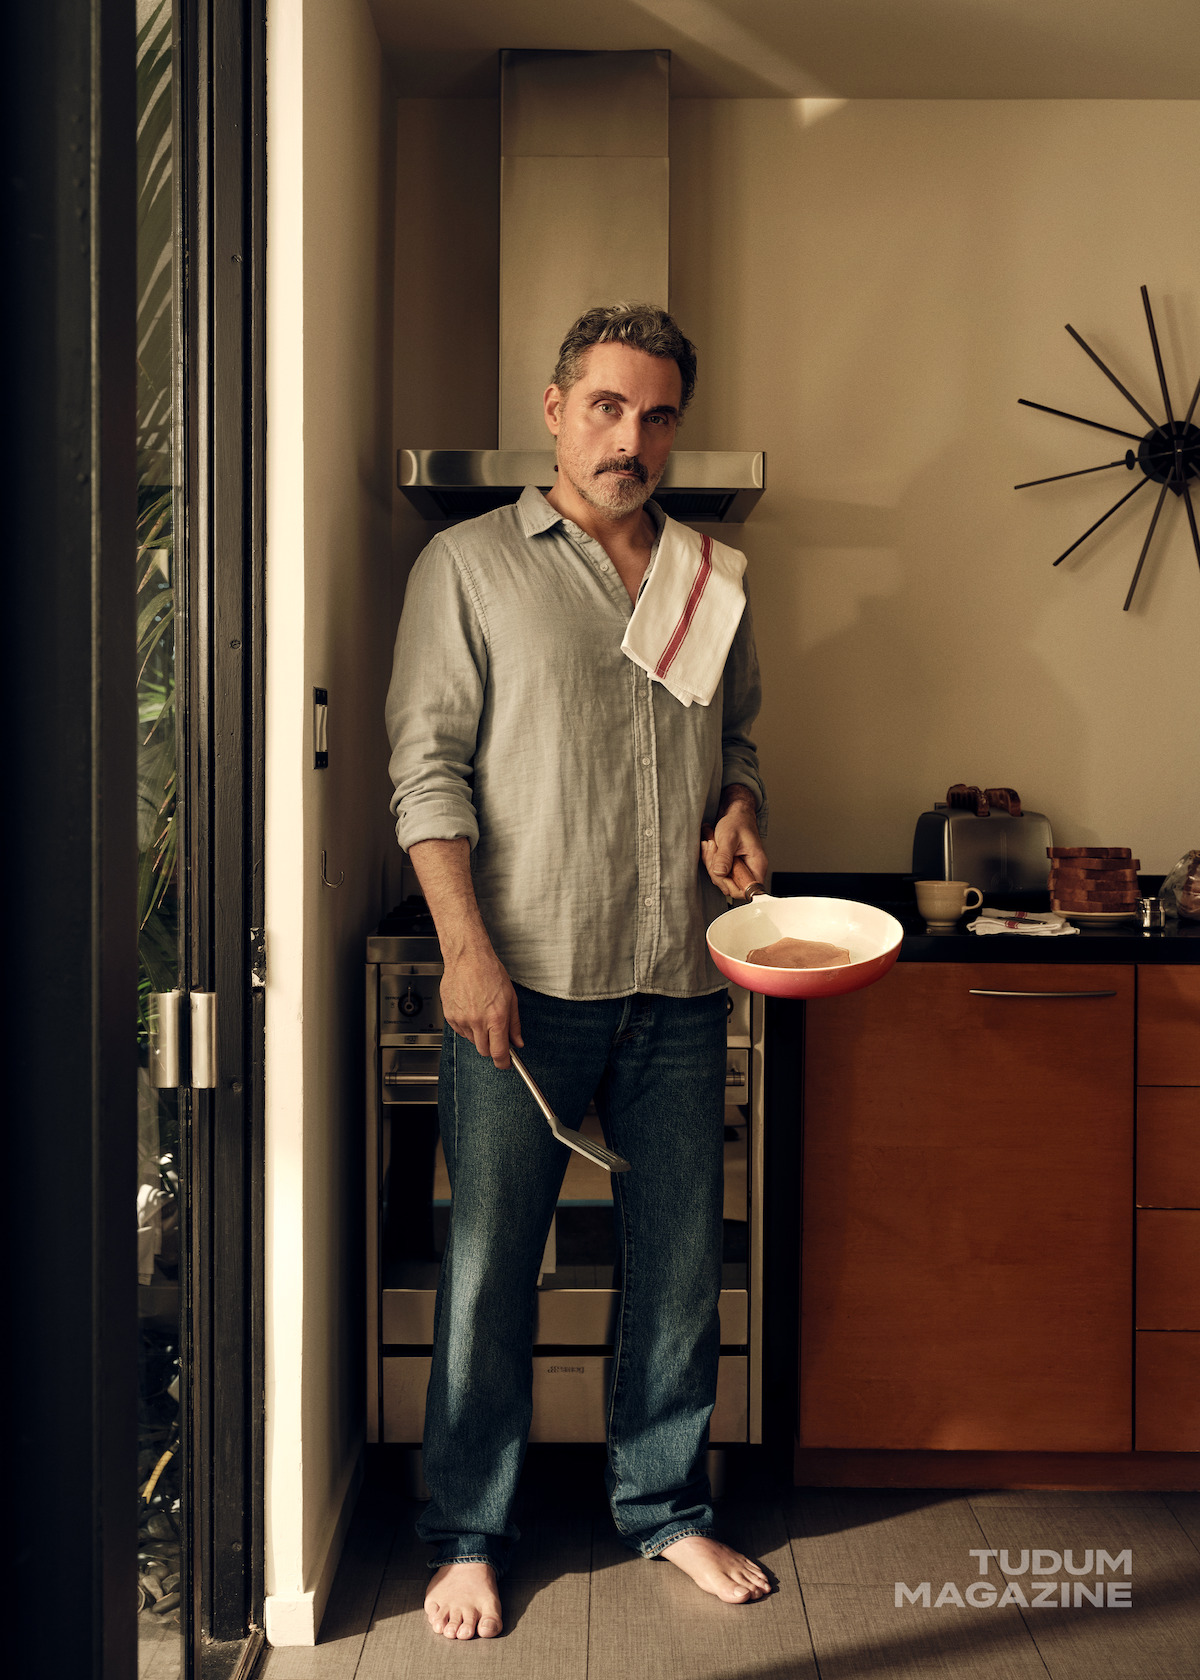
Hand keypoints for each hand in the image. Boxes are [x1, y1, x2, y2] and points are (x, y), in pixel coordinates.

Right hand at [439, 944, 522, 1067]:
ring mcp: (461, 1020)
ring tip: (482, 1014)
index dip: (504, 1062)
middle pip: (484, 1051)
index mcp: (496, 1018)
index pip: (499, 1053)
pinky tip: (471, 1011)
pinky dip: (467, 1027)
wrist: (468, 958)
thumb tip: (517, 1041)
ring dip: (479, 1035)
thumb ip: (514, 1024)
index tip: (506, 1063)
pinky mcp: (449, 1016)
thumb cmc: (489, 972)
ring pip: (472, 1041)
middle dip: (492, 1048)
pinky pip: (460, 1031)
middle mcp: (477, 1022)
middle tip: (496, 1034)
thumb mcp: (511, 998)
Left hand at [701, 785, 768, 899]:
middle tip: (713, 848)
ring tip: (712, 843)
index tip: (721, 872)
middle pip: (730, 886)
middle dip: (716, 870)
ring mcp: (740, 869)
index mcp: (757, 864)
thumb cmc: (737, 822)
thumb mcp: (729, 837)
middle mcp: (750, 870)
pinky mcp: (731, 867)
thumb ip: (724, 856)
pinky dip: (710, 860)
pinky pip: (718, 872)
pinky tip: (711, 846)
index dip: (732, 886)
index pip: (748, 890)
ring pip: (721, 879)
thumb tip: (720, 873)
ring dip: (711, 863)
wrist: (735, 813)